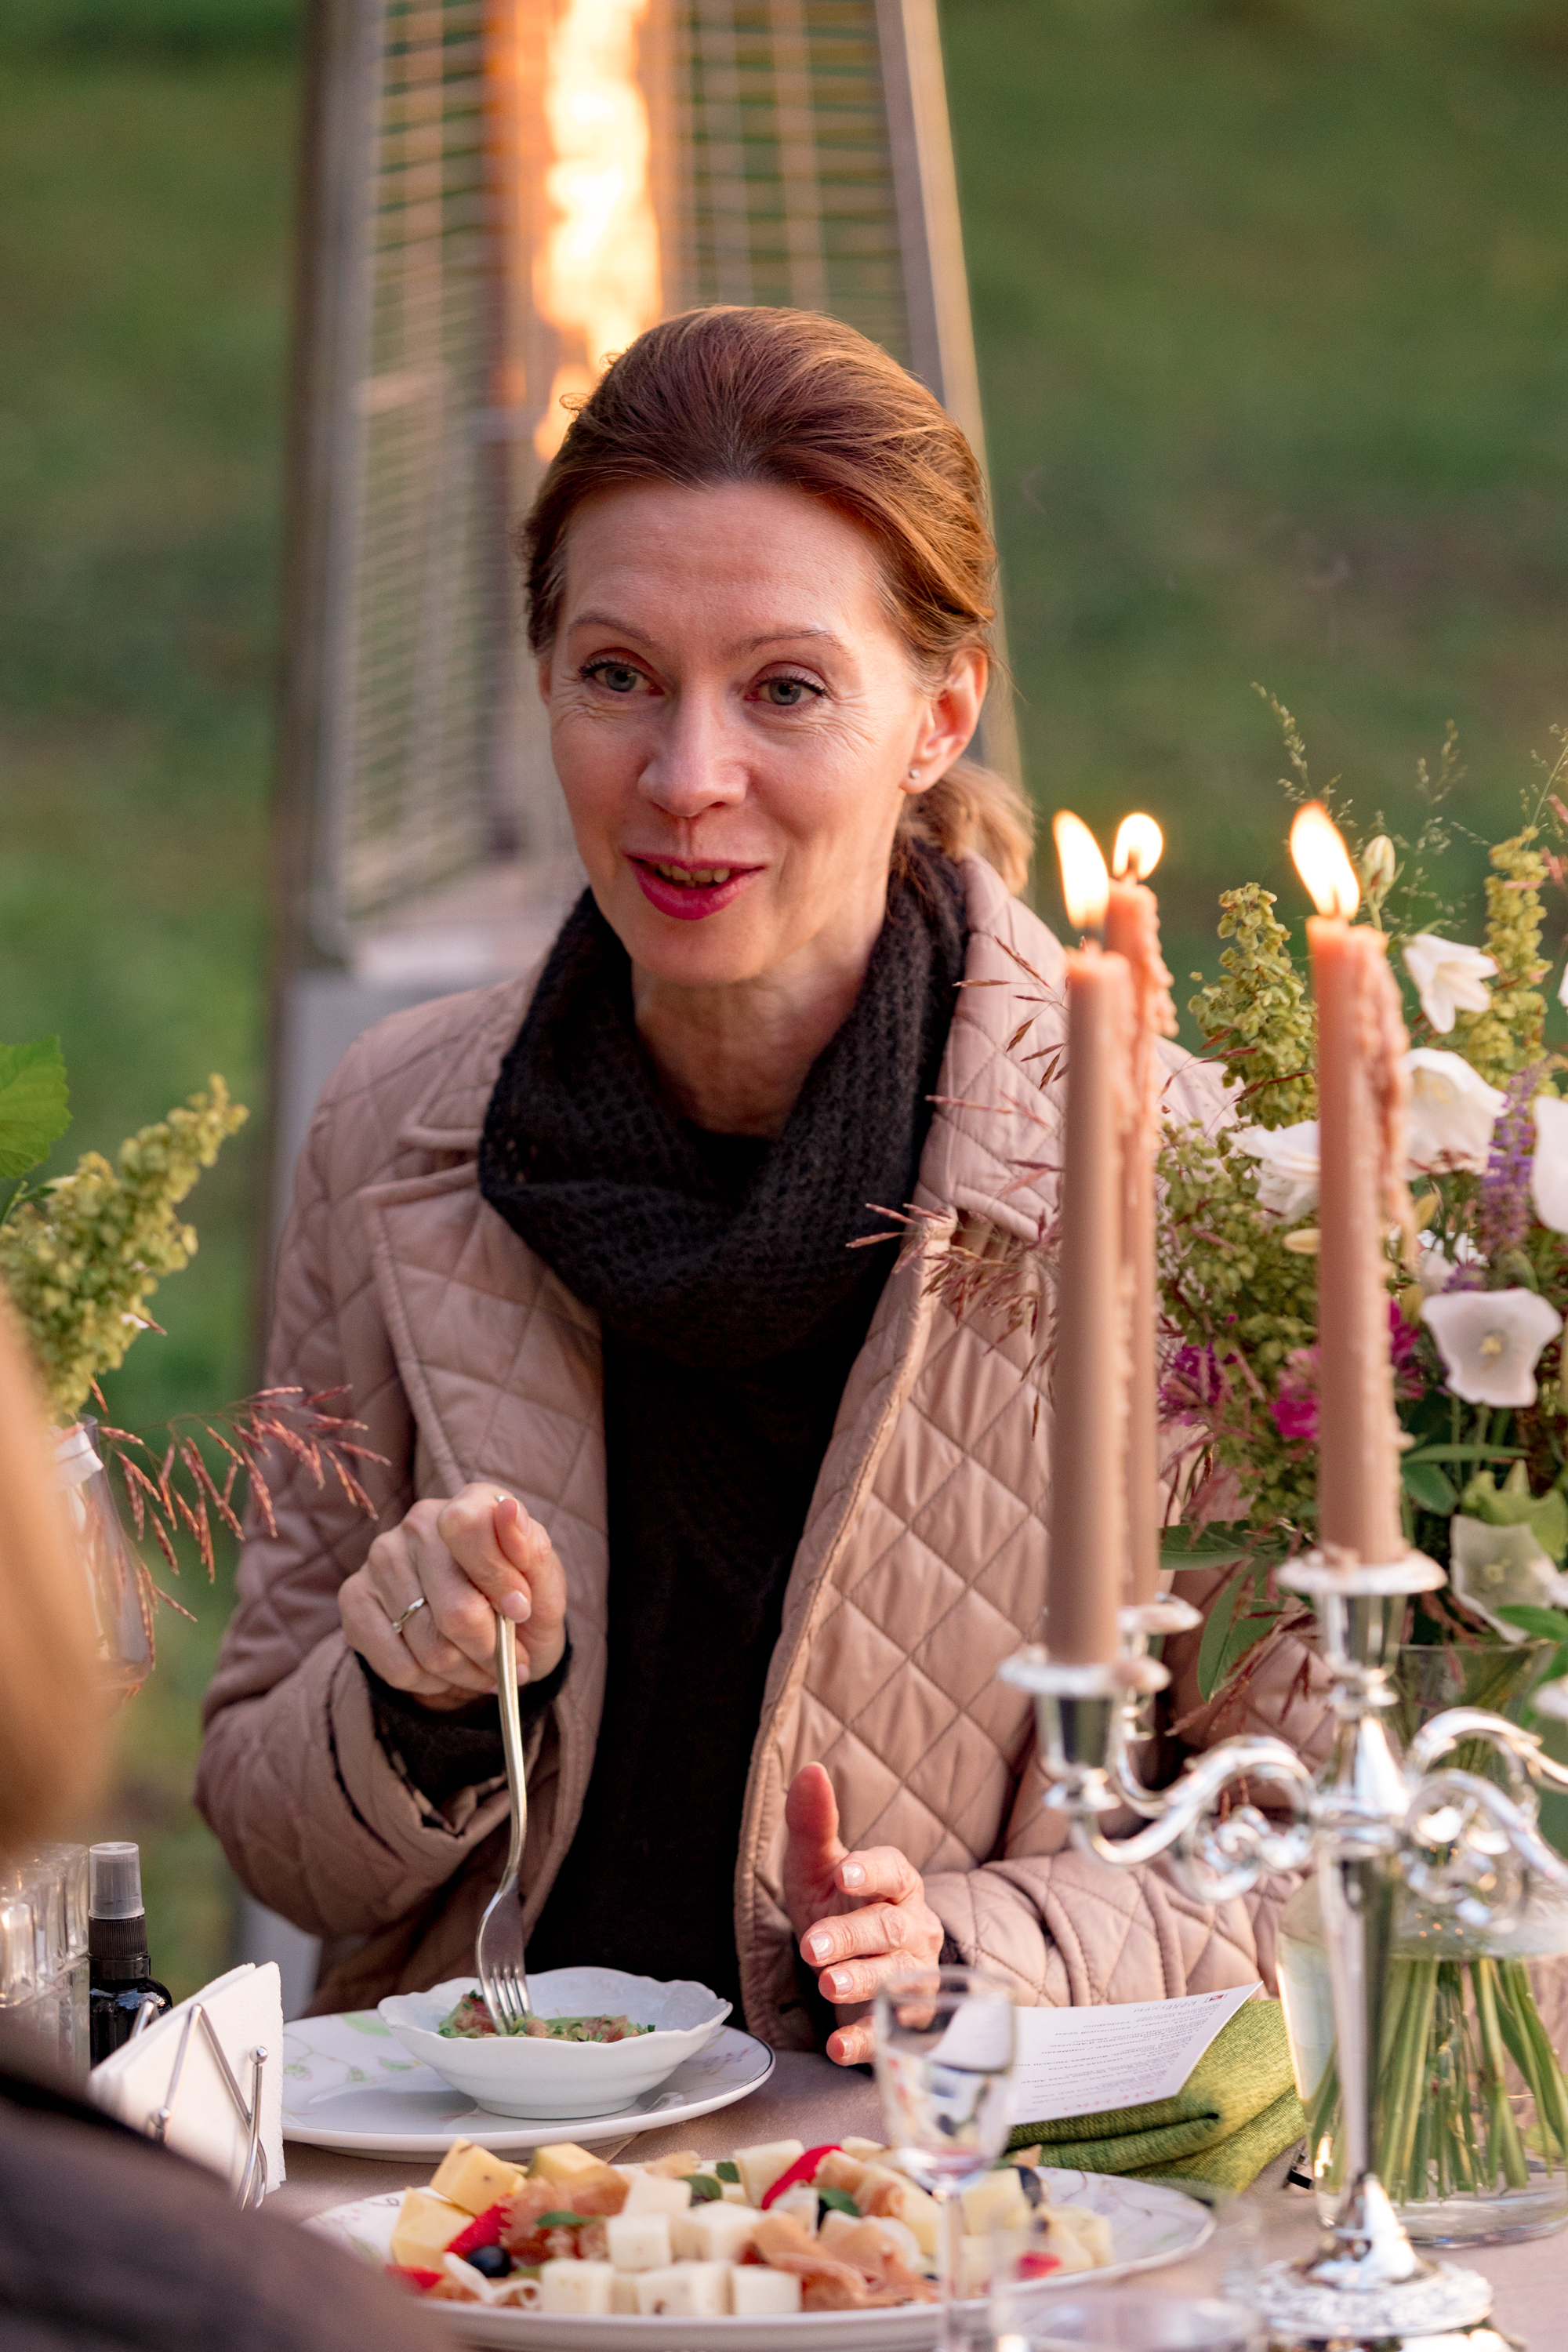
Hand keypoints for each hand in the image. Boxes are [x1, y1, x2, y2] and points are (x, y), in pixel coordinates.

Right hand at [340, 1484, 567, 1712]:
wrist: (492, 1638)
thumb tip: (508, 1512)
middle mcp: (418, 1523)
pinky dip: (432, 1683)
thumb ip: (531, 1550)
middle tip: (511, 1663)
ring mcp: (380, 1559)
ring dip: (466, 1672)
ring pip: (428, 1646)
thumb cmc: (520, 1603)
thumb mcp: (544, 1582)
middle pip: (454, 1608)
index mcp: (470, 1502)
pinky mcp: (355, 1599)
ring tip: (483, 1669)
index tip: (520, 1611)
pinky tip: (447, 1672)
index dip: (497, 1578)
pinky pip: (398, 1666)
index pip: (467, 1527)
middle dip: (491, 1649)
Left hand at [783, 1762, 942, 2065]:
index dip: (871, 1871)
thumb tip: (810, 1769)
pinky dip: (865, 2042)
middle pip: (890, 1928)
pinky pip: (890, 2033)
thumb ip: (813, 1823)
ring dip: (863, 1983)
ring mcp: (914, 1975)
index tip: (843, 1872)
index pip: (894, 1870)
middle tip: (814, 1946)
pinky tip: (836, 2047)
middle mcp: (913, 1927)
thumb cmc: (836, 1907)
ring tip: (828, 1986)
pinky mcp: (906, 2021)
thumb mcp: (815, 1868)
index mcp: (897, 1884)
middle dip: (853, 1936)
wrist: (852, 1966)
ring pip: (897, 1978)